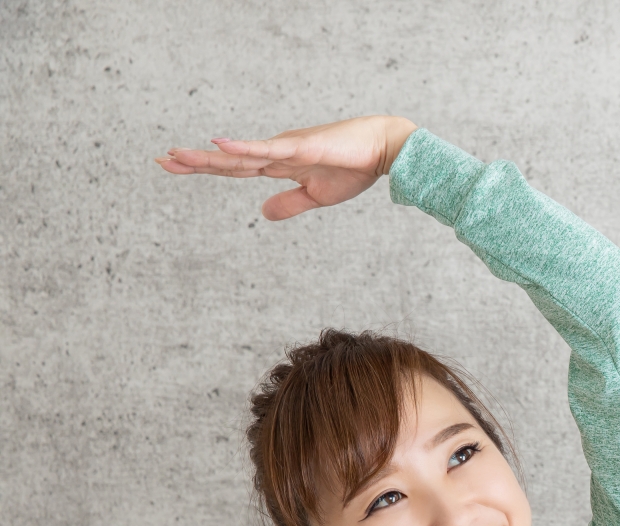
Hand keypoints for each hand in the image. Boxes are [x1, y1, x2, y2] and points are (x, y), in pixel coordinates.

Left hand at [157, 115, 416, 220]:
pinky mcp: (300, 147)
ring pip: (240, 154)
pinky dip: (242, 146)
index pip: (234, 168)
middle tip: (161, 161)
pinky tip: (219, 143)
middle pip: (228, 160)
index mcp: (279, 166)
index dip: (204, 167)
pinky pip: (266, 149)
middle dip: (195, 162)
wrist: (384, 150)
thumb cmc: (356, 169)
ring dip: (208, 156)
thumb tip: (262, 214)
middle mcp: (275, 154)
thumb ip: (290, 204)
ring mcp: (286, 148)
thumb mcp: (318, 196)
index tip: (174, 165)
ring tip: (177, 155)